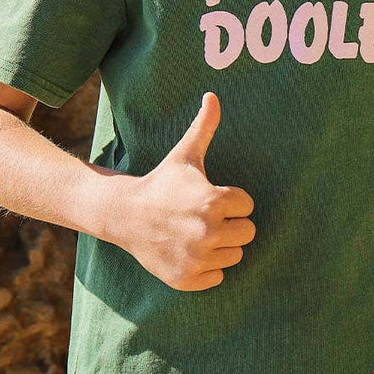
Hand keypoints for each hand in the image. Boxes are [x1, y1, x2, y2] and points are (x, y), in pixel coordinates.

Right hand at [97, 92, 255, 290]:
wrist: (125, 215)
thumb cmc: (161, 183)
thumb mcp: (185, 155)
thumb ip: (204, 127)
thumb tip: (213, 95)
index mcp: (214, 202)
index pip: (248, 206)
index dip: (231, 200)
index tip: (209, 197)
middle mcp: (208, 232)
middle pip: (248, 233)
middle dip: (231, 224)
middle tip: (206, 217)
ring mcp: (197, 258)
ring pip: (235, 255)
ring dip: (221, 246)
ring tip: (197, 233)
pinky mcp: (188, 278)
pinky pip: (218, 277)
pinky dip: (207, 268)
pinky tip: (189, 251)